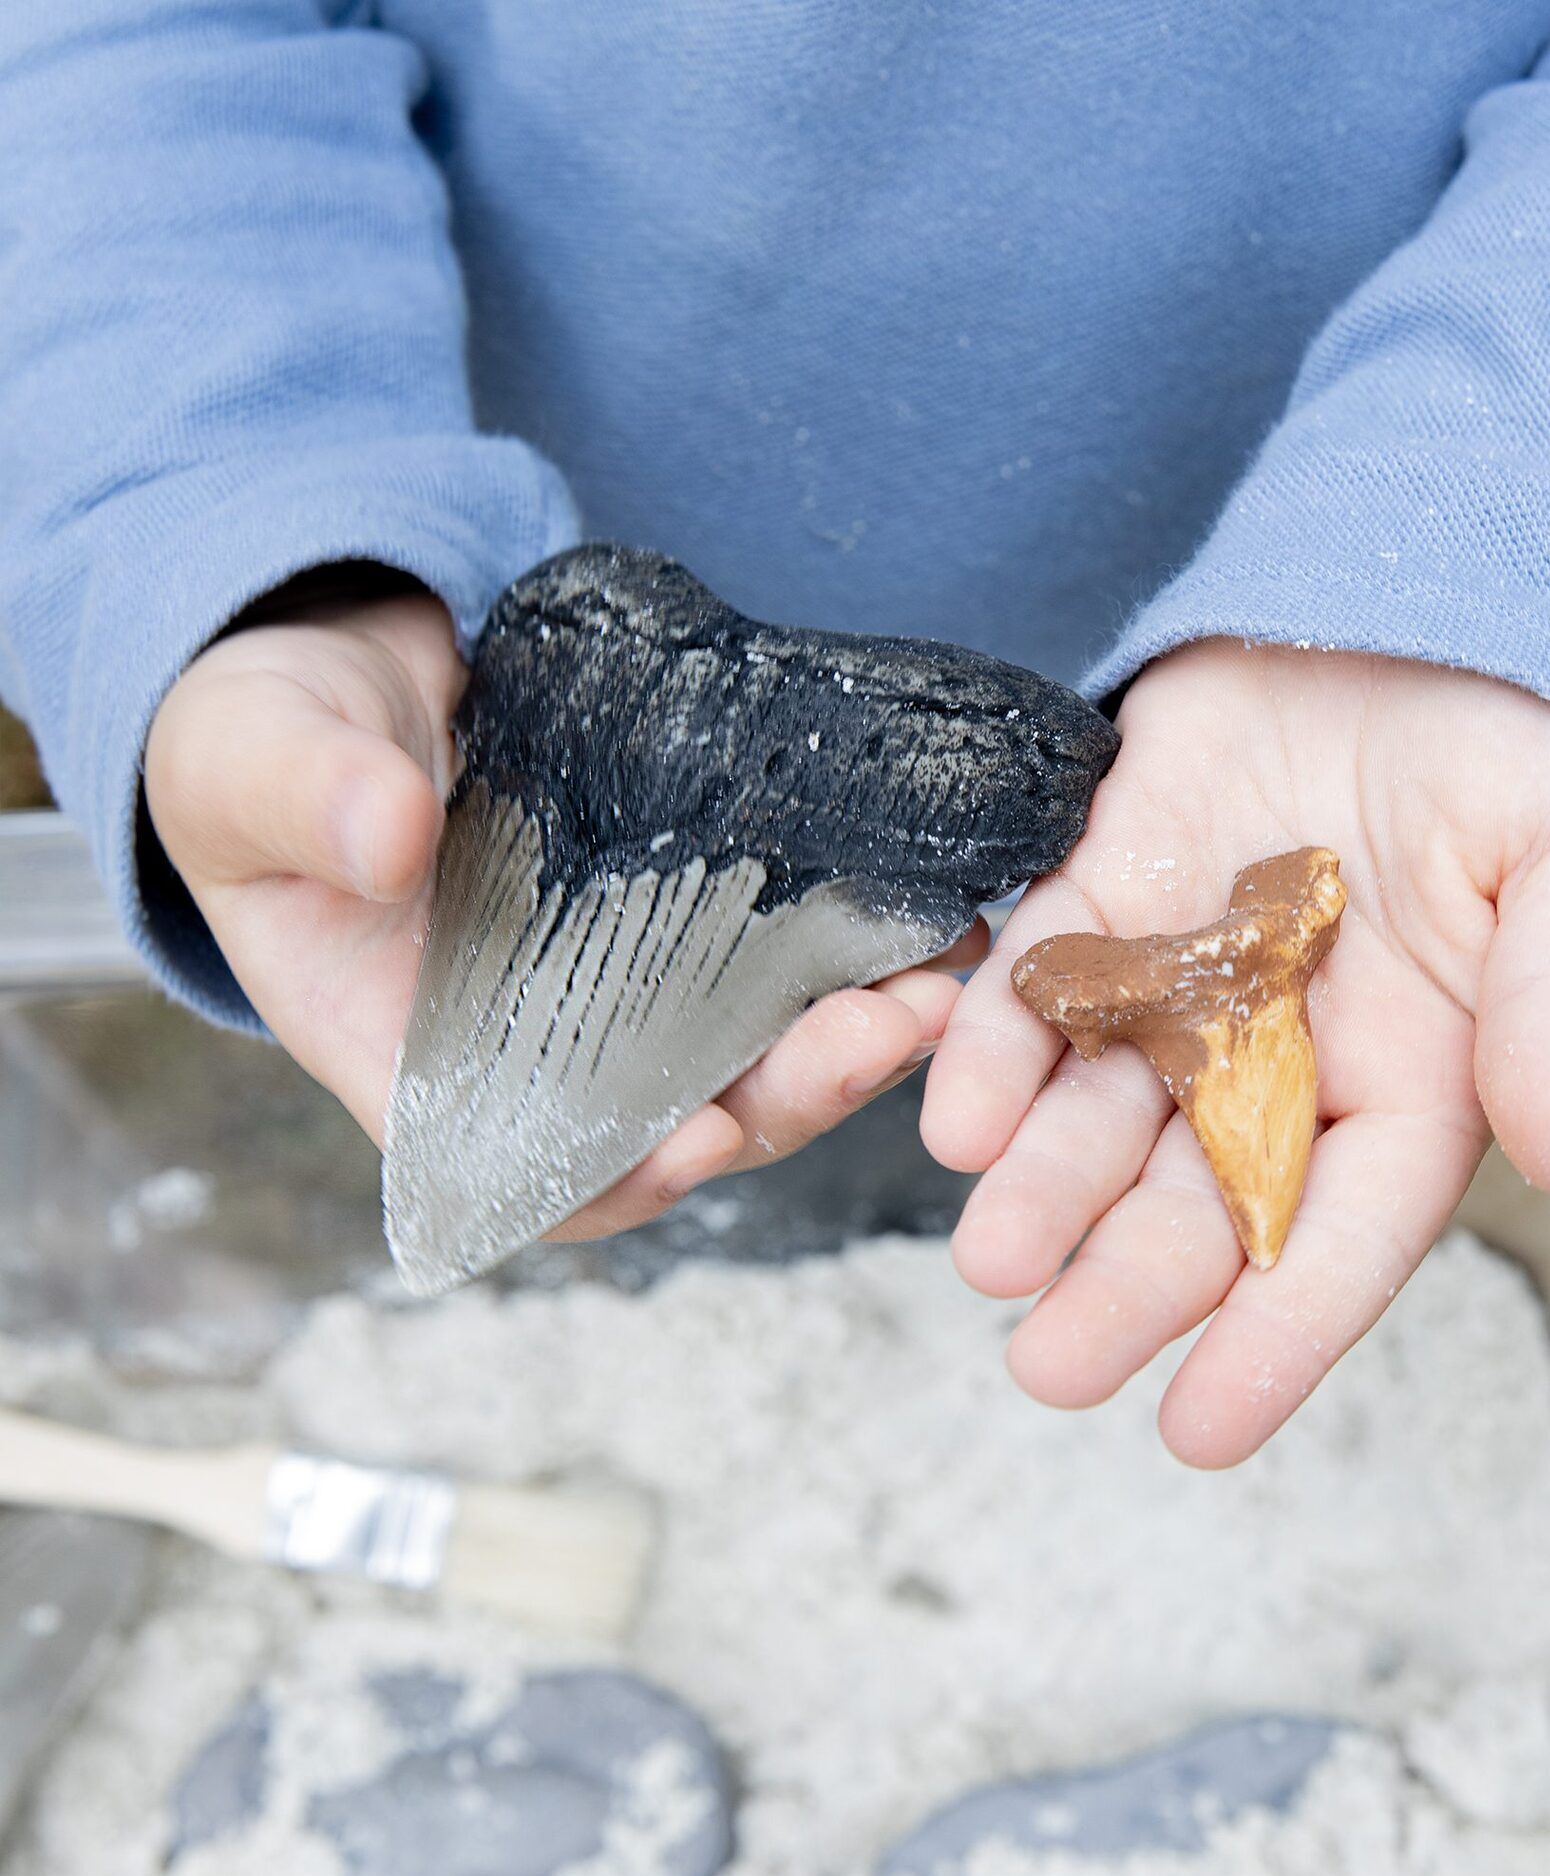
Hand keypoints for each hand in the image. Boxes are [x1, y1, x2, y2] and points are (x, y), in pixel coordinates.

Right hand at [145, 587, 972, 1239]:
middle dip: (788, 1095)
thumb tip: (385, 836)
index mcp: (421, 1055)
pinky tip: (930, 921)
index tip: (706, 1142)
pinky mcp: (683, 920)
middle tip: (887, 1033)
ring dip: (849, 1038)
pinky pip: (775, 965)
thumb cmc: (270, 741)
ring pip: (750, 1054)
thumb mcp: (256, 753)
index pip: (529, 1163)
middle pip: (679, 1119)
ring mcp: (623, 990)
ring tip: (942, 984)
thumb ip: (308, 794)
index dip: (619, 1175)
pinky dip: (850, 958)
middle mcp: (541, 1047)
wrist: (357, 676)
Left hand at [922, 639, 1549, 1465]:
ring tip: (989, 1253)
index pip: (1341, 1234)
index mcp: (1406, 1079)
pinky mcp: (1099, 893)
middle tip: (1048, 1365)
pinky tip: (961, 1112)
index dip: (1275, 1335)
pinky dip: (997, 1048)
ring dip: (1042, 1187)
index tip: (1198, 1429)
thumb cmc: (1518, 748)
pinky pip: (1037, 984)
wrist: (1408, 609)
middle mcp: (1277, 1057)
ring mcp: (1179, 981)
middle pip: (1195, 1200)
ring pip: (1099, 1112)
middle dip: (1126, 1284)